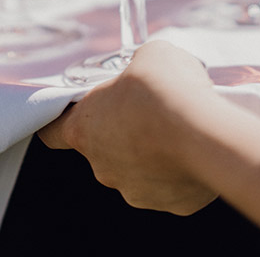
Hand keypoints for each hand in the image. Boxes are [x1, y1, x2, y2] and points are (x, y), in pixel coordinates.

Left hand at [39, 41, 219, 214]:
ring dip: (153, 153)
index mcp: (83, 129)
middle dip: (123, 132)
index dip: (65, 118)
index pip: (53, 132)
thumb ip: (137, 66)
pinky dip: (182, 169)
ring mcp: (135, 191)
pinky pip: (173, 185)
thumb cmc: (165, 90)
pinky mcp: (171, 205)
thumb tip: (149, 70)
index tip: (78, 110)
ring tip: (178, 130)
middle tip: (149, 111)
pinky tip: (196, 149)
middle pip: (103, 150)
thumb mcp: (147, 55)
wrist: (206, 132)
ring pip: (139, 170)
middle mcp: (102, 167)